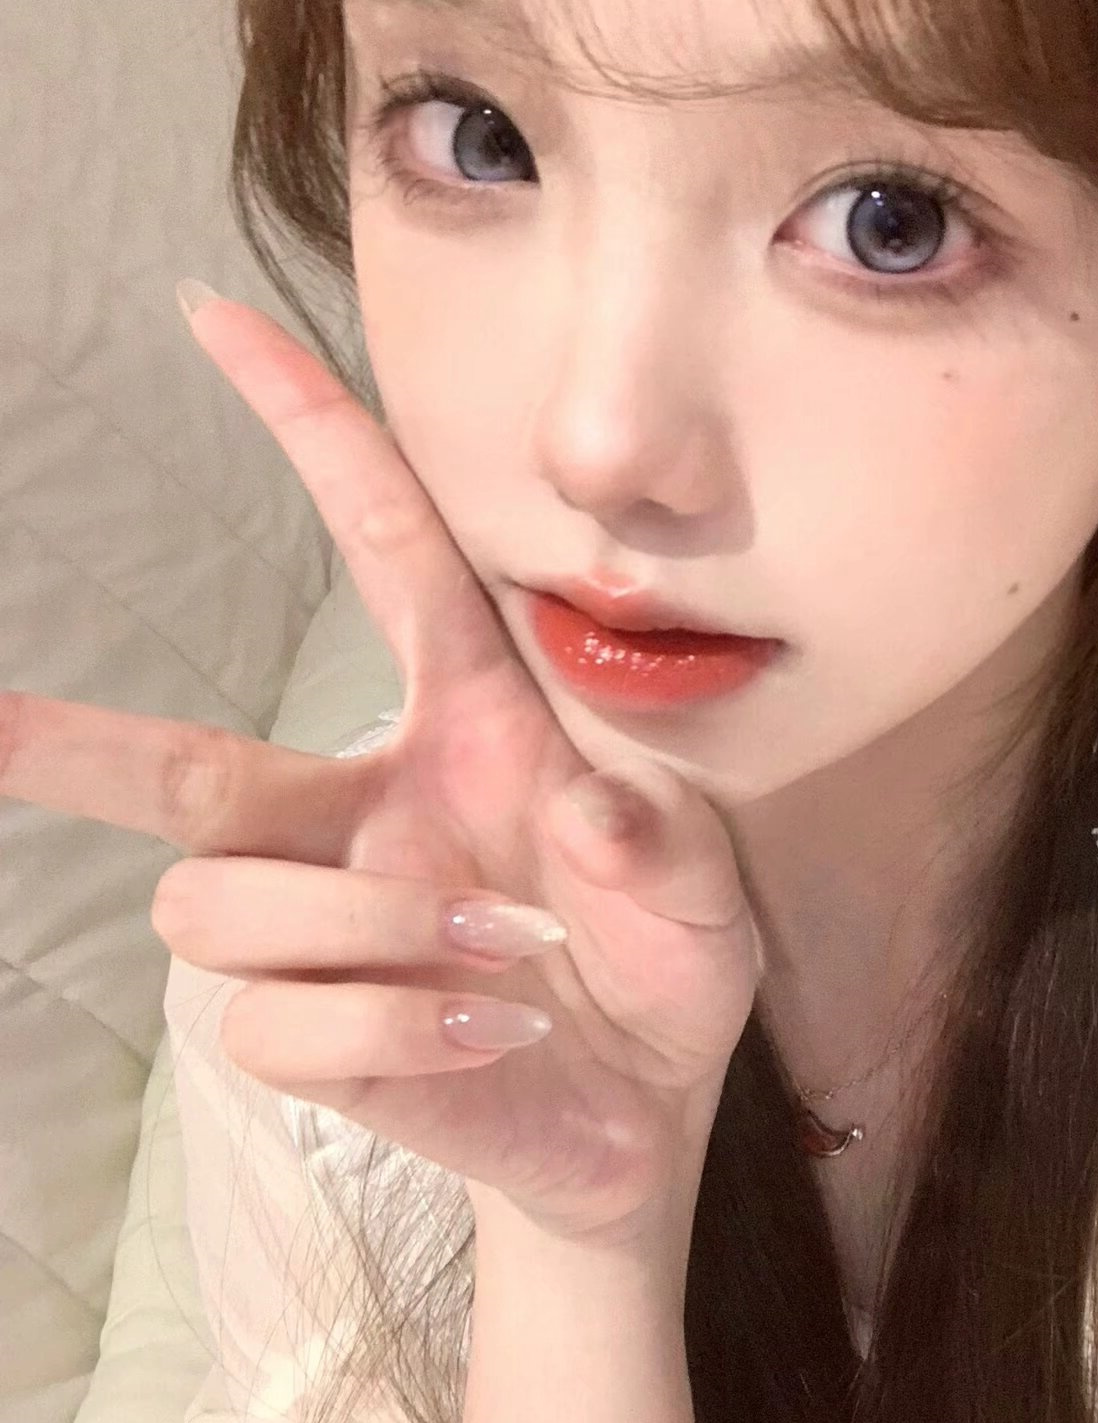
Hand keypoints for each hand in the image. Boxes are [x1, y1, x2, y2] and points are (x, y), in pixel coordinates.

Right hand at [0, 292, 761, 1243]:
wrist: (649, 1110)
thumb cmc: (662, 962)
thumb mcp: (696, 884)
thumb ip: (654, 841)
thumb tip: (574, 820)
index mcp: (464, 722)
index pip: (379, 549)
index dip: (306, 427)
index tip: (216, 311)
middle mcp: (366, 809)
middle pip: (184, 769)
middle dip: (75, 739)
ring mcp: (327, 925)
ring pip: (223, 899)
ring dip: (372, 923)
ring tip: (504, 954)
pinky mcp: (309, 1036)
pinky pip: (282, 1020)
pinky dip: (399, 1030)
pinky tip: (491, 1031)